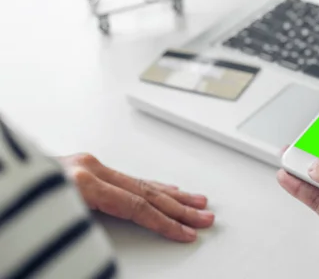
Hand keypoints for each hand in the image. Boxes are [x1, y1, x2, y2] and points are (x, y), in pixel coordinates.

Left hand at [58, 153, 214, 242]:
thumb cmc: (8, 208)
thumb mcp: (53, 222)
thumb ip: (90, 230)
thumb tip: (116, 248)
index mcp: (83, 183)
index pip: (138, 206)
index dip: (166, 222)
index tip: (186, 233)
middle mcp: (89, 169)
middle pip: (146, 192)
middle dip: (179, 208)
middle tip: (204, 217)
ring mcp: (87, 165)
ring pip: (140, 182)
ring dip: (172, 195)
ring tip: (197, 201)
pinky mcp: (83, 167)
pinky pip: (127, 177)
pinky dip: (151, 186)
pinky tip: (166, 190)